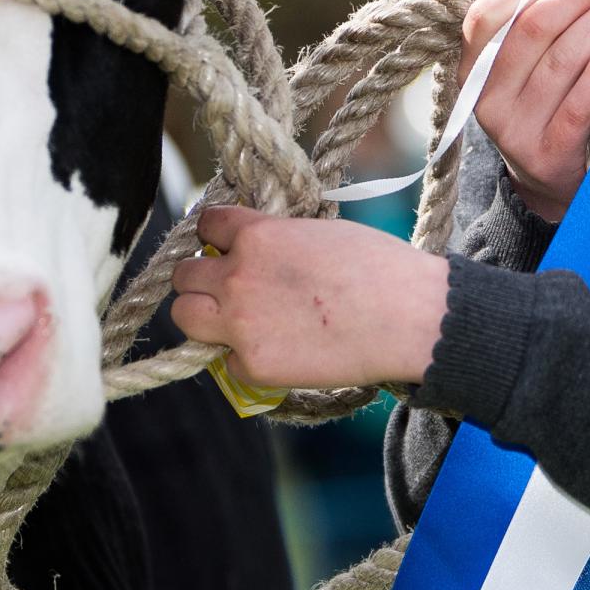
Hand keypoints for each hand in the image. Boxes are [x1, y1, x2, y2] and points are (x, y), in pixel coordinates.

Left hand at [170, 206, 449, 389]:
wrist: (407, 318)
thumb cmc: (377, 268)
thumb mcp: (316, 232)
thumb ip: (274, 239)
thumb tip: (255, 249)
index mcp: (255, 235)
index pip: (205, 225)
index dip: (216, 237)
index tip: (226, 247)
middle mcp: (237, 277)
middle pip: (182, 275)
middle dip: (200, 279)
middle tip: (224, 288)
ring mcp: (241, 324)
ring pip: (184, 317)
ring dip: (202, 316)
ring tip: (229, 320)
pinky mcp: (253, 365)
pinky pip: (226, 361)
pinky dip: (244, 358)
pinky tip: (276, 350)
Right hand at [459, 0, 589, 224]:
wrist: (548, 184)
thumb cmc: (544, 108)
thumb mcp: (525, 70)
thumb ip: (540, 27)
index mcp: (473, 70)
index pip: (486, 16)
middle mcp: (486, 99)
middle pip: (533, 29)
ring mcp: (515, 129)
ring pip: (559, 61)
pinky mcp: (549, 154)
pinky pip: (577, 104)